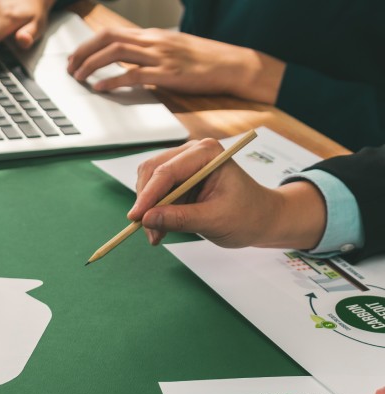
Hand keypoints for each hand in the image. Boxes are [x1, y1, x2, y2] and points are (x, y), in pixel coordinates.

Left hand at [66, 27, 284, 103]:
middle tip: (70, 67)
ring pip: (116, 53)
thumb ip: (148, 52)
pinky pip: (133, 75)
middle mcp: (153, 41)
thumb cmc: (203, 60)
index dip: (88, 44)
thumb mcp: (171, 49)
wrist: (231, 64)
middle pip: (108, 40)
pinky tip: (100, 88)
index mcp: (152, 35)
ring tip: (79, 77)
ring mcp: (160, 56)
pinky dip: (112, 81)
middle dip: (83, 52)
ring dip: (92, 65)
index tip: (75, 57)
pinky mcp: (167, 74)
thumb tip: (126, 59)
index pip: (112, 33)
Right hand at [130, 138, 325, 248]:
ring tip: (157, 236)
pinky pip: (154, 194)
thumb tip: (147, 219)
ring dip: (147, 210)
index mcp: (207, 153)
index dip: (148, 195)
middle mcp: (191, 153)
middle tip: (147, 231)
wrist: (260, 218)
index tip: (136, 217)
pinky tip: (160, 230)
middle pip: (152, 172)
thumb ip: (180, 219)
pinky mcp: (177, 180)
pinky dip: (152, 213)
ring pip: (148, 183)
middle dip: (146, 203)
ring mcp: (183, 165)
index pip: (167, 171)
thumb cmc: (248, 215)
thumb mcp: (215, 220)